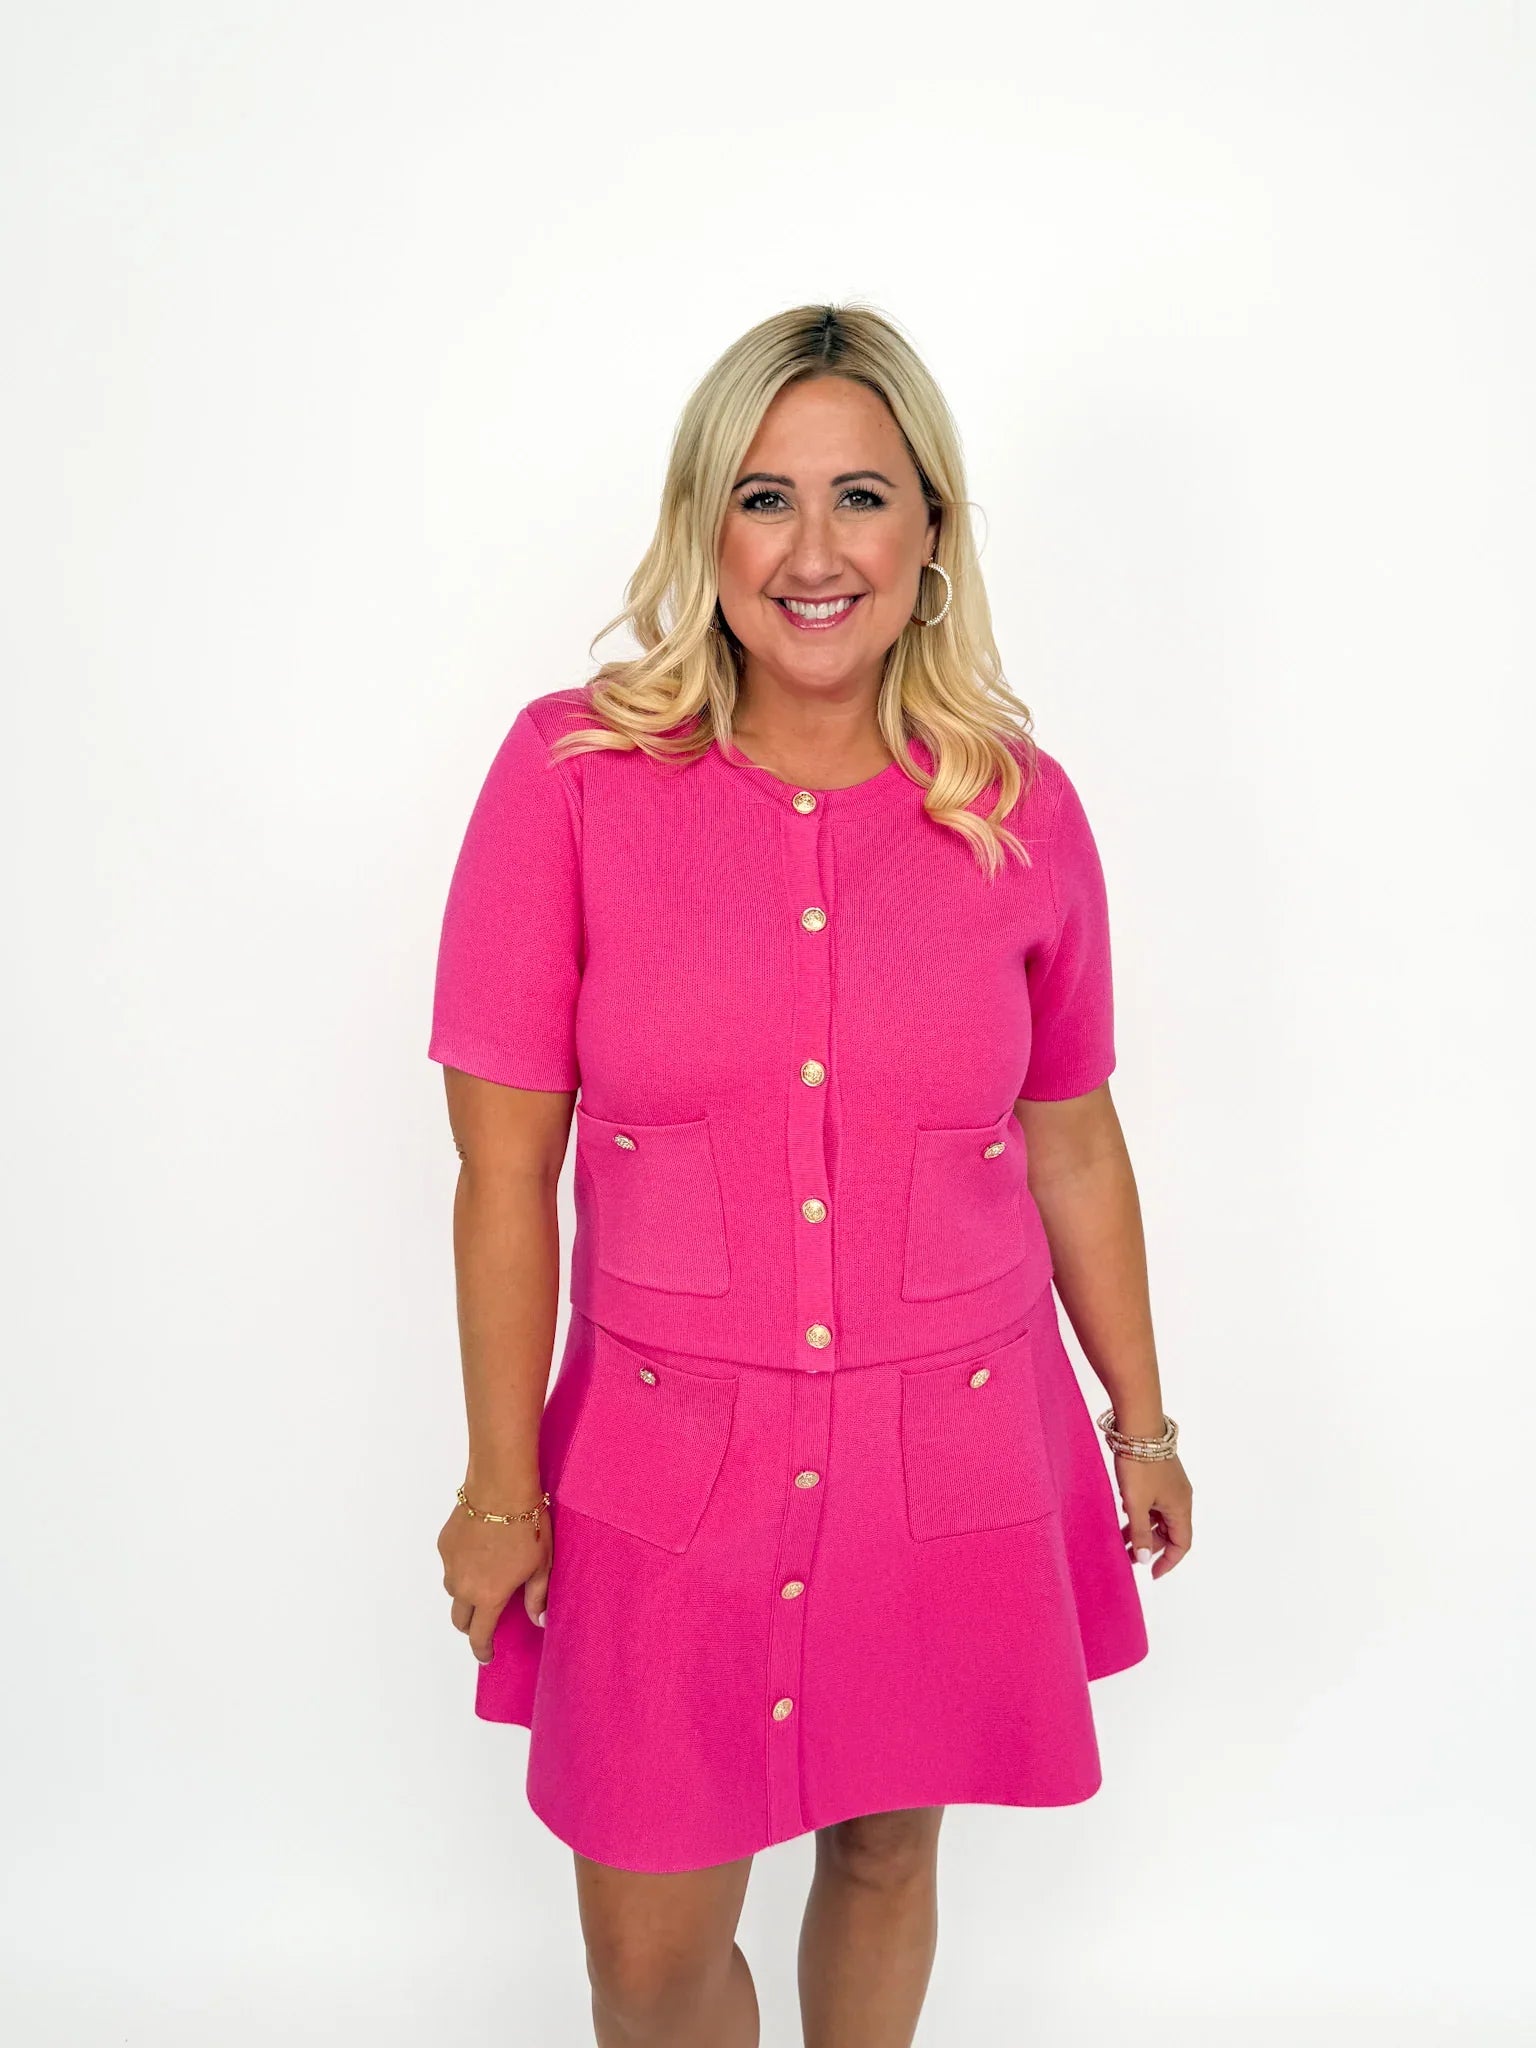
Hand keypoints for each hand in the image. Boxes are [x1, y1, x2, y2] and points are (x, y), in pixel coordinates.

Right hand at [438, 1493, 552, 1663]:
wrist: (500, 1488)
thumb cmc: (527, 1526)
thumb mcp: (541, 1565)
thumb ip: (537, 1597)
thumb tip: (539, 1620)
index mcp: (488, 1596)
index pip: (479, 1635)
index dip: (482, 1650)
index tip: (486, 1656)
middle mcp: (463, 1585)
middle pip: (460, 1619)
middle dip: (471, 1625)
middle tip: (485, 1620)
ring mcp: (450, 1564)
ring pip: (452, 1590)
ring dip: (464, 1594)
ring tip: (483, 1580)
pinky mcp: (444, 1544)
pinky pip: (450, 1565)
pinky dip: (460, 1567)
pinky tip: (477, 1551)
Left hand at [1116, 1453, 1191, 1579]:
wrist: (1139, 1426)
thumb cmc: (1139, 1466)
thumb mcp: (1136, 1503)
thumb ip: (1140, 1532)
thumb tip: (1144, 1559)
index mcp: (1181, 1507)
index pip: (1182, 1544)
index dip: (1168, 1561)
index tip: (1151, 1573)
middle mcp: (1180, 1498)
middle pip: (1170, 1531)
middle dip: (1151, 1546)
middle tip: (1129, 1556)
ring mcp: (1171, 1486)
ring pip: (1159, 1516)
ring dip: (1143, 1529)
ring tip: (1122, 1539)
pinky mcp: (1161, 1475)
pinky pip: (1155, 1503)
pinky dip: (1142, 1513)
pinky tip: (1124, 1512)